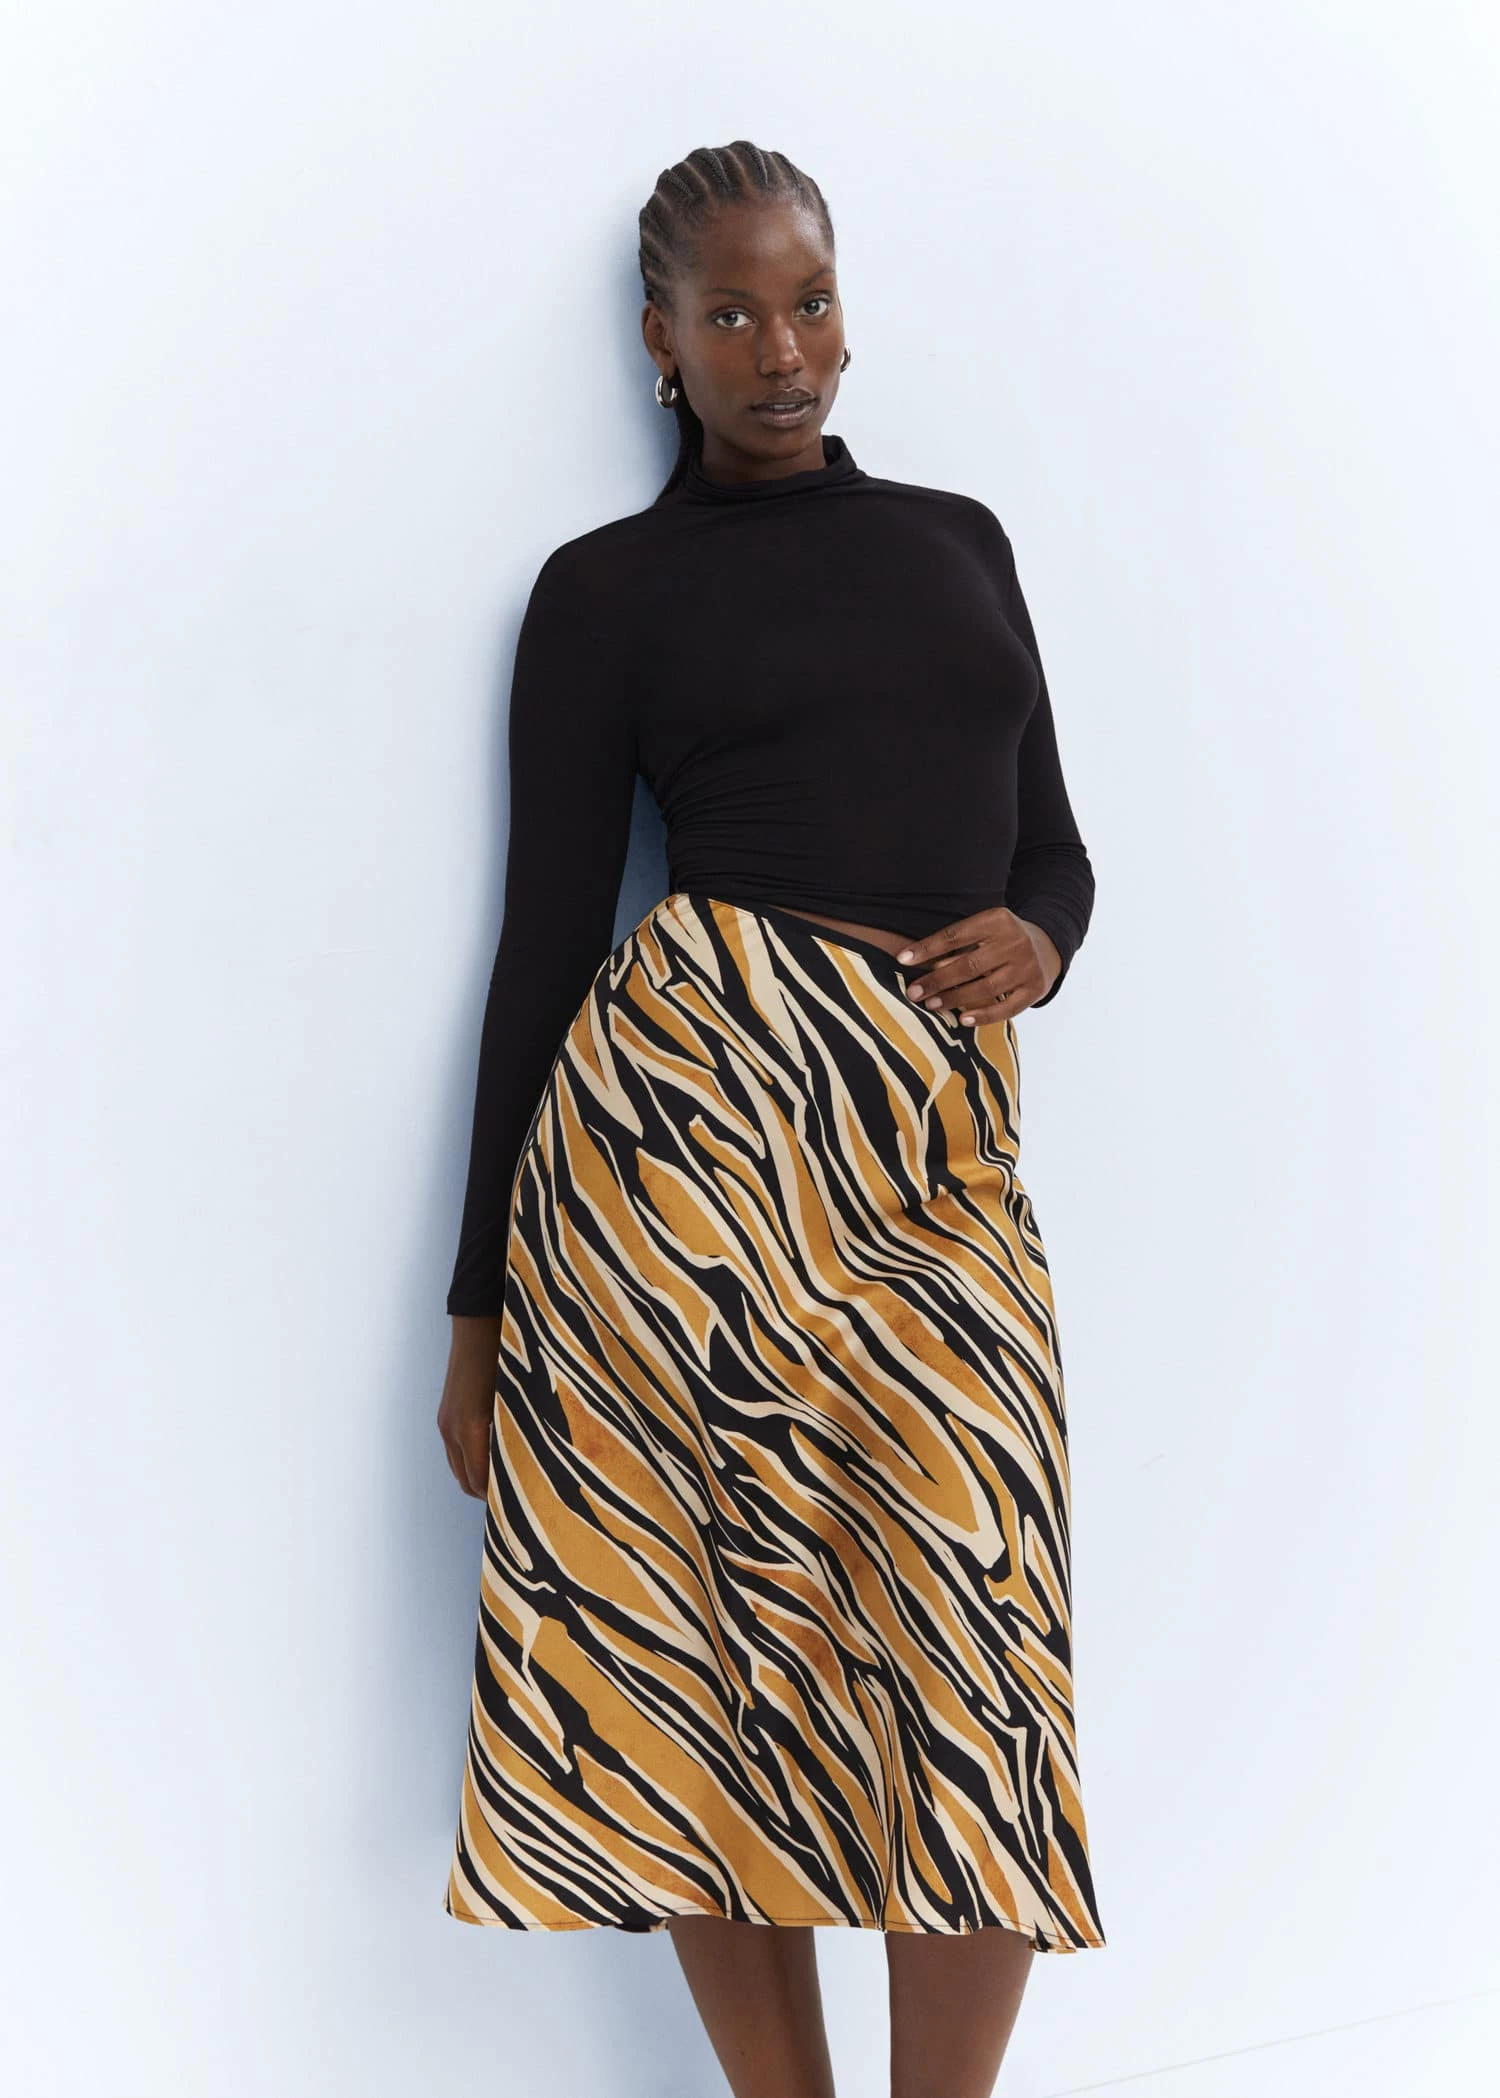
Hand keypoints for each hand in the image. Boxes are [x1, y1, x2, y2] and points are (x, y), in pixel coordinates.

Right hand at [437, 1315, 505, 1497]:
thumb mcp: (520, 1396)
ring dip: (478, 1476)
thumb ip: (522, 1430)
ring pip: (458, 1465)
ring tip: (508, 1480)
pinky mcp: (446, 1412)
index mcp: (471, 1428)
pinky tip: (494, 1454)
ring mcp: (445, 1420)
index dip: (499, 1498)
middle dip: (488, 1493)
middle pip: (466, 1479)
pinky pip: (455, 1448)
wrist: (479, 1322)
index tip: (523, 1504)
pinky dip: (470, 1459)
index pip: (480, 1481)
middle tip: (518, 1498)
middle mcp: (452, 1428)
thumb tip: (538, 1460)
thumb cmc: (508, 1355)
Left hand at [895, 908, 1060, 1025]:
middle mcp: (1015, 942)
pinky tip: (962, 1019)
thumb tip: (917, 962)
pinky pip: (1006, 1008)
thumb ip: (959, 942)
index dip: (927, 948)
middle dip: (937, 980)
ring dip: (954, 999)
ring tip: (931, 1005)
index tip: (902, 959)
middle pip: (968, 965)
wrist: (1047, 946)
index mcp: (998, 920)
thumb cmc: (1002, 938)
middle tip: (913, 992)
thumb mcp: (985, 927)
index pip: (956, 935)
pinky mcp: (1035, 990)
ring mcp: (1027, 967)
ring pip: (985, 988)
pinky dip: (983, 1015)